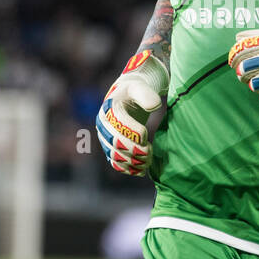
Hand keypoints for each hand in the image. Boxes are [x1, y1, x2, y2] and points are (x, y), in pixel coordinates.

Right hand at [96, 50, 167, 175]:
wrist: (128, 98)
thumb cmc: (136, 91)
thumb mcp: (141, 87)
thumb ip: (147, 94)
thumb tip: (154, 105)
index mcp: (109, 109)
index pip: (118, 124)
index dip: (132, 133)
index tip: (146, 136)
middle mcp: (103, 125)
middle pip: (115, 143)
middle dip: (134, 150)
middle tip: (149, 152)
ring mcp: (105, 138)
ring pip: (115, 156)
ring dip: (132, 162)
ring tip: (148, 161)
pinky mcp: (111, 148)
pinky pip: (115, 163)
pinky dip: (128, 169)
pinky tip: (142, 171)